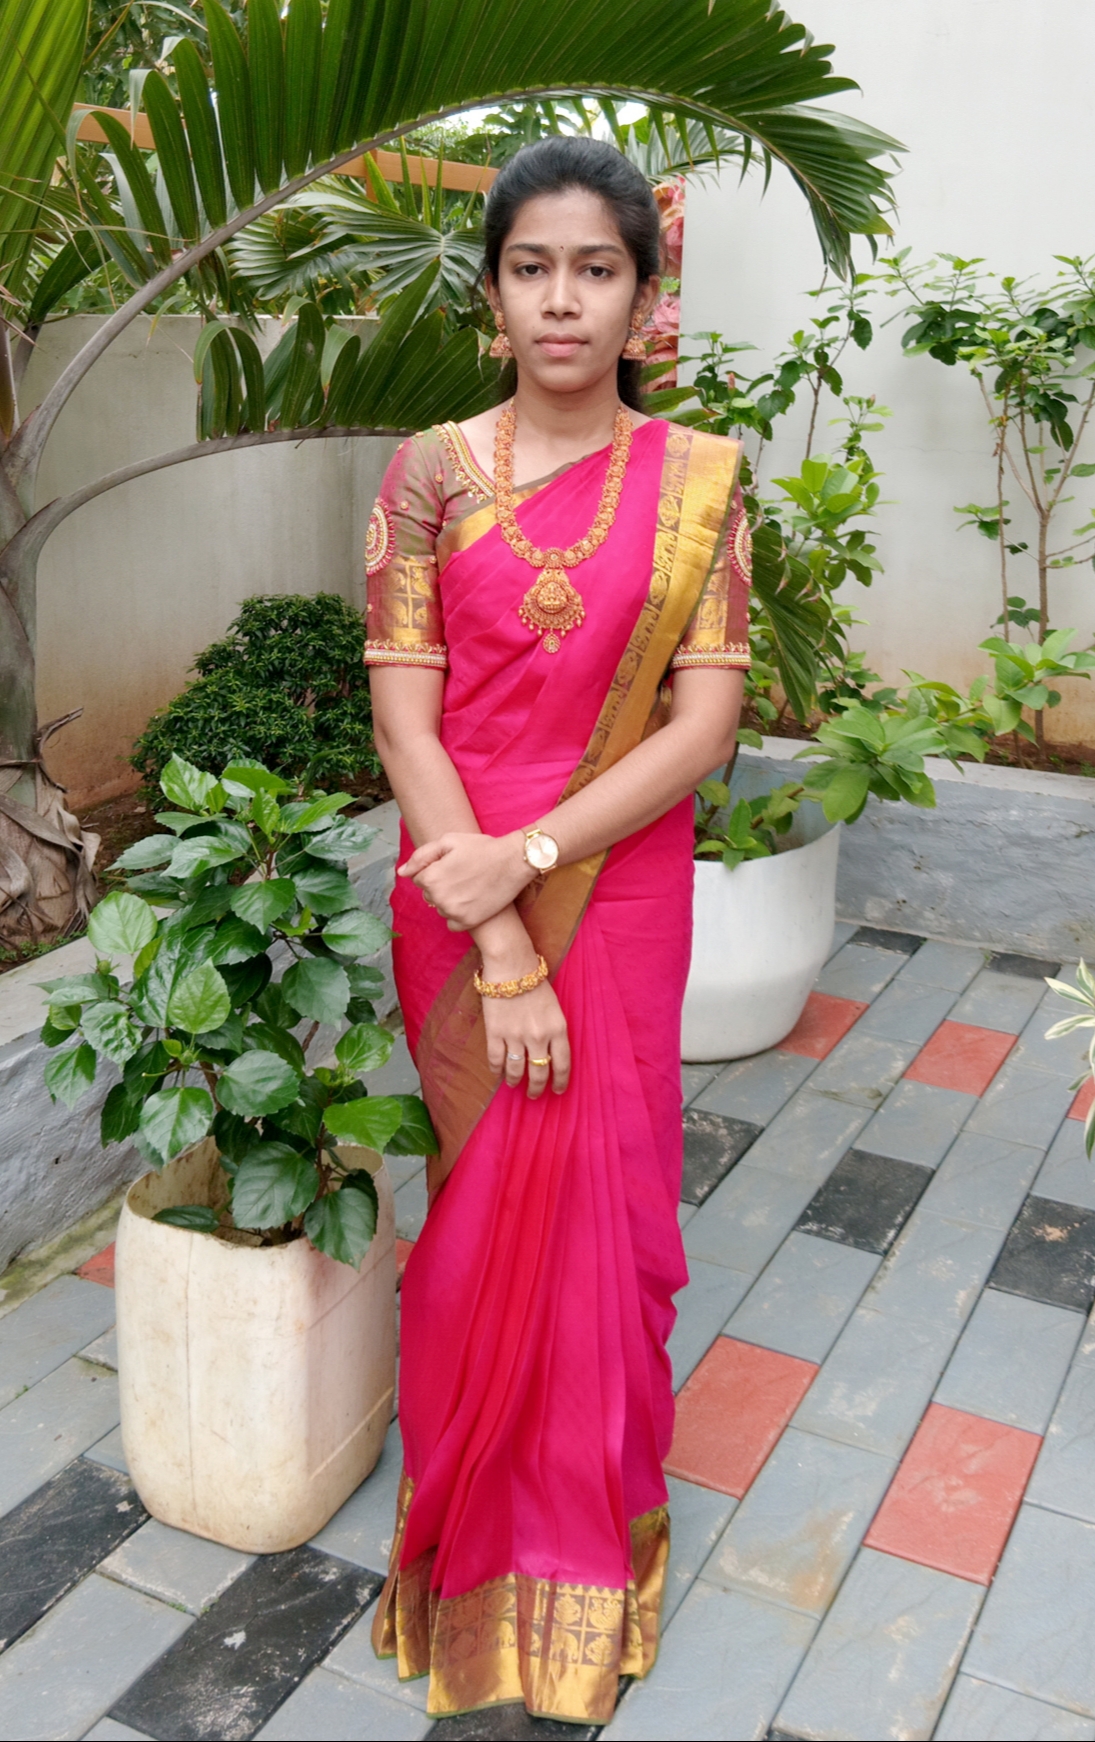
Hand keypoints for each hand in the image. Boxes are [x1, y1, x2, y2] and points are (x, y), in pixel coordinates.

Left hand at [399, 830, 533, 929]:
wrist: (513, 861)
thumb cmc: (482, 848)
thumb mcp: (449, 841)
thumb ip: (421, 856)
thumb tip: (402, 873)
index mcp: (431, 877)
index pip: (419, 879)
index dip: (435, 869)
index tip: (453, 864)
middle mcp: (439, 897)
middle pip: (429, 895)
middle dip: (440, 885)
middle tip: (463, 874)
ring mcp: (453, 912)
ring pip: (440, 908)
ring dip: (449, 900)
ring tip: (469, 886)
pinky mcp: (468, 922)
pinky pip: (451, 923)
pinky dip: (458, 915)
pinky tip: (471, 901)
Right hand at [482, 975, 571, 1097]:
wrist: (512, 966)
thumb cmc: (536, 982)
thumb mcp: (555, 1008)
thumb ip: (554, 1031)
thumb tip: (550, 1053)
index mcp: (558, 1029)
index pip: (562, 1065)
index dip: (560, 1082)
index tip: (557, 1091)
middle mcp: (538, 1037)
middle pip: (539, 1072)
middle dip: (536, 1087)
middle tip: (534, 1094)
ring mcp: (515, 1036)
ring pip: (516, 1070)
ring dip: (515, 1081)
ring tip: (514, 1084)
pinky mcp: (495, 1032)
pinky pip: (496, 1059)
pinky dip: (496, 1069)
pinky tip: (497, 1073)